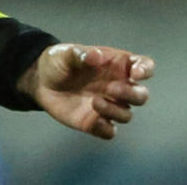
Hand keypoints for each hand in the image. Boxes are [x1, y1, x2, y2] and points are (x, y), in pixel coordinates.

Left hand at [19, 43, 154, 139]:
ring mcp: (108, 105)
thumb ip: (80, 54)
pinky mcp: (96, 122)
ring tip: (94, 101)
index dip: (145, 70)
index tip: (135, 73)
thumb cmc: (59, 62)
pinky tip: (93, 120)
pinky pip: (110, 132)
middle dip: (132, 94)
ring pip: (127, 115)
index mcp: (117, 65)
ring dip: (115, 110)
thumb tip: (96, 56)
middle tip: (110, 89)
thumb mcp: (65, 53)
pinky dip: (106, 129)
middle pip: (141, 95)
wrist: (40, 81)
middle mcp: (118, 86)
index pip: (144, 66)